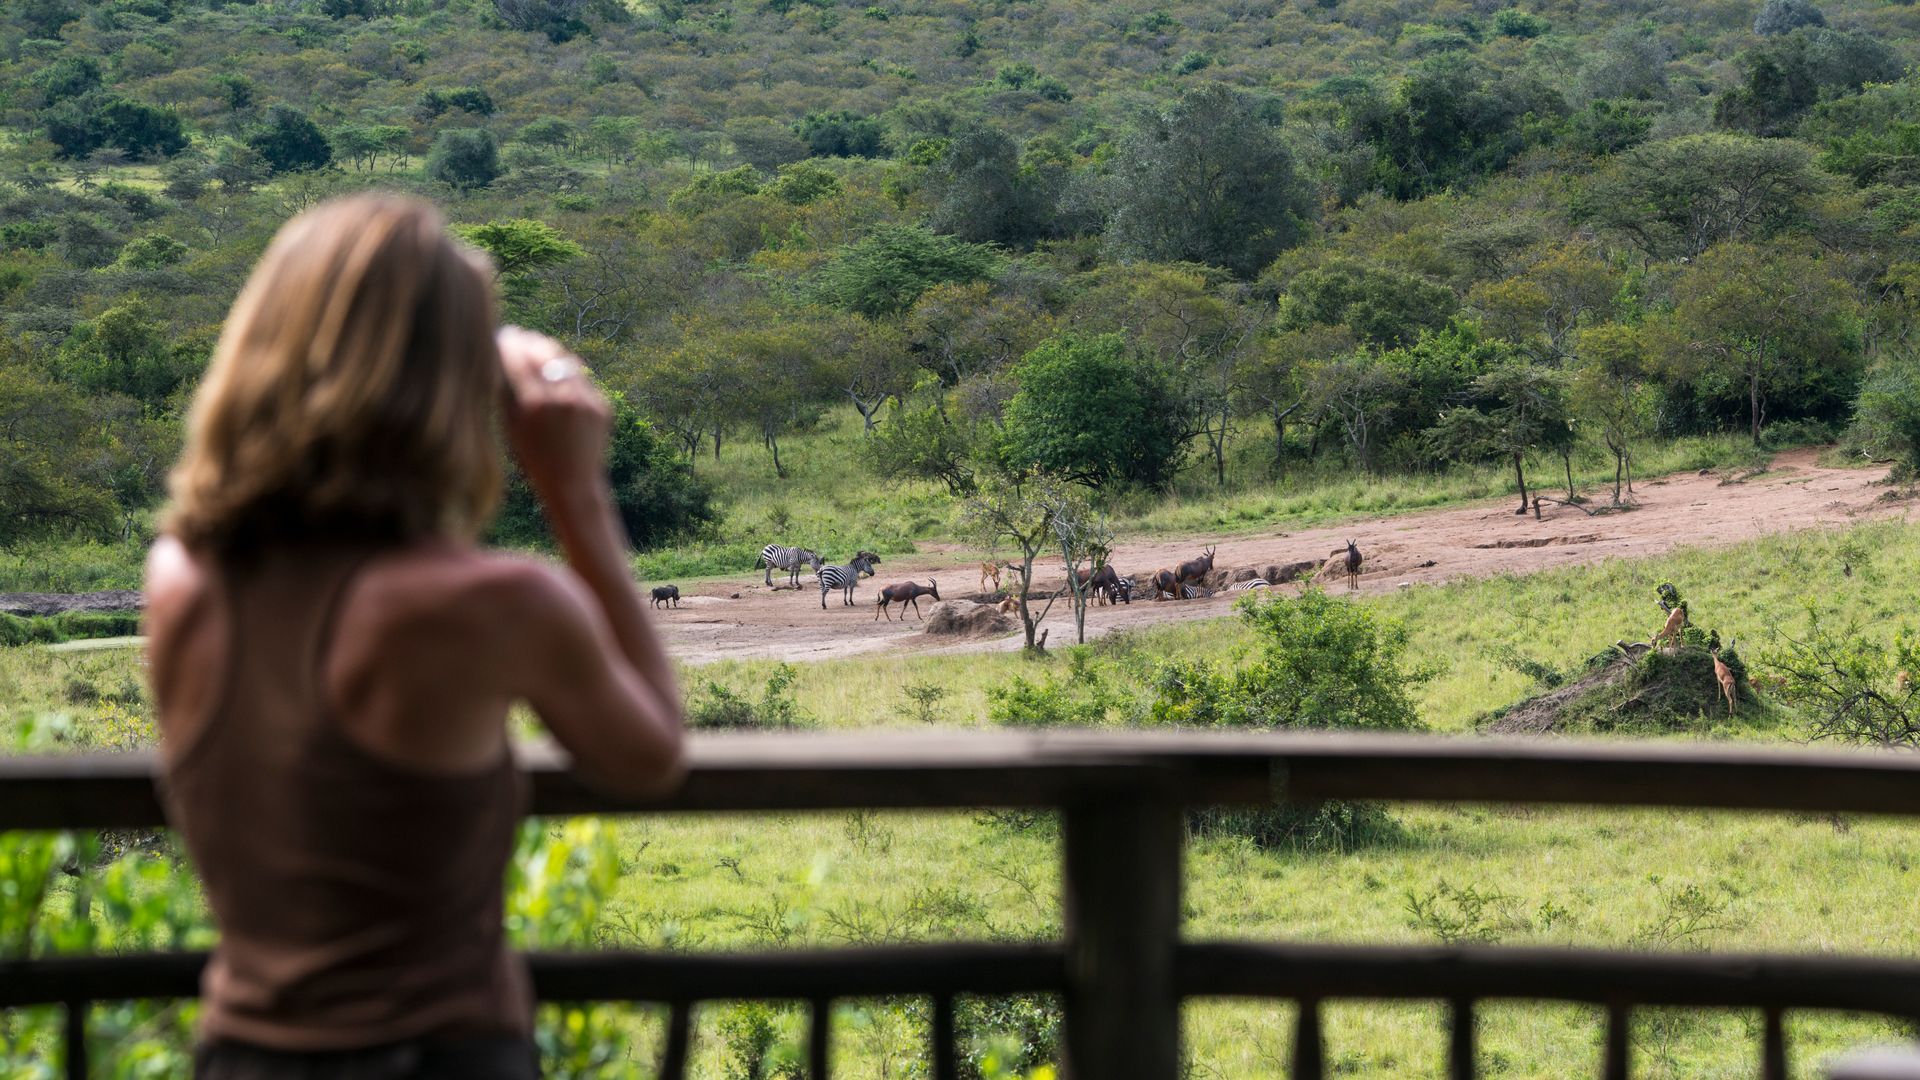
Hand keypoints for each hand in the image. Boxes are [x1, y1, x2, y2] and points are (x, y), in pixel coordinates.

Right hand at [497, 326, 610, 502]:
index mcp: (534, 404)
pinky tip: (556, 371)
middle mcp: (562, 398)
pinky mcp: (602, 405)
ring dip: (549, 350)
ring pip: (565, 360)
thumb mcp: (511, 428)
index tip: (502, 334)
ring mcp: (586, 400)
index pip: (518, 357)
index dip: (508, 342)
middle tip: (519, 335)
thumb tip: (498, 356)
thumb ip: (505, 391)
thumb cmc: (533, 459)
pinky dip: (567, 370)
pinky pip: (582, 378)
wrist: (573, 485)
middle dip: (529, 341)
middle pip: (543, 351)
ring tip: (536, 348)